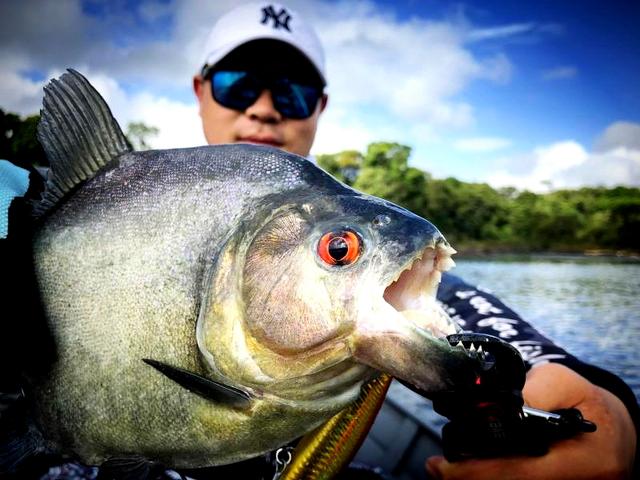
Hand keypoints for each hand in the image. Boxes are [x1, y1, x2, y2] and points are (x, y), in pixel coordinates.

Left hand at [426, 363, 635, 478]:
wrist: (612, 429)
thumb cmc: (586, 403)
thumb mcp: (564, 382)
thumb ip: (535, 390)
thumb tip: (500, 406)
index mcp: (583, 462)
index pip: (519, 474)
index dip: (478, 472)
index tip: (444, 465)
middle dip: (469, 479)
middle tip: (437, 467)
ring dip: (476, 479)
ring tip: (445, 470)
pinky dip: (492, 478)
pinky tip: (467, 472)